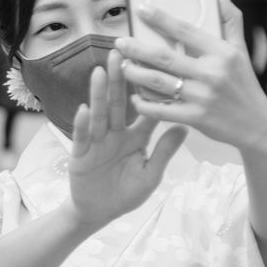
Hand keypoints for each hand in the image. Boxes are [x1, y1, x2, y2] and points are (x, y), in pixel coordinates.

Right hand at [66, 52, 185, 233]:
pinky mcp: (81, 155)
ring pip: (100, 114)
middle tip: (121, 53)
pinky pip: (83, 138)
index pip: (146, 108)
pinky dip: (84, 125)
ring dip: (100, 93)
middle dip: (119, 78)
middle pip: (118, 102)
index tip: (156, 66)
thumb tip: (185, 127)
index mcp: (136, 136)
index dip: (151, 89)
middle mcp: (115, 133)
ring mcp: (97, 142)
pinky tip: (85, 109)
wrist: (98, 213)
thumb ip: (164, 151)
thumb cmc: (125, 194)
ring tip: (101, 71)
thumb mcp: (151, 174)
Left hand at [118, 0, 266, 152]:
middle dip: (137, 48)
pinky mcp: (196, 118)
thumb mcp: (242, 52)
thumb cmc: (245, 85)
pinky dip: (145, 105)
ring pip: (159, 82)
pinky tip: (134, 98)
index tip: (141, 9)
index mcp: (222, 53)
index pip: (185, 30)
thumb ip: (231, 21)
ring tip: (122, 66)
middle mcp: (211, 73)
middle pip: (164, 57)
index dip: (160, 19)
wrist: (256, 126)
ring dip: (135, 74)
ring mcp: (202, 96)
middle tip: (119, 42)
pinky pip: (162, 110)